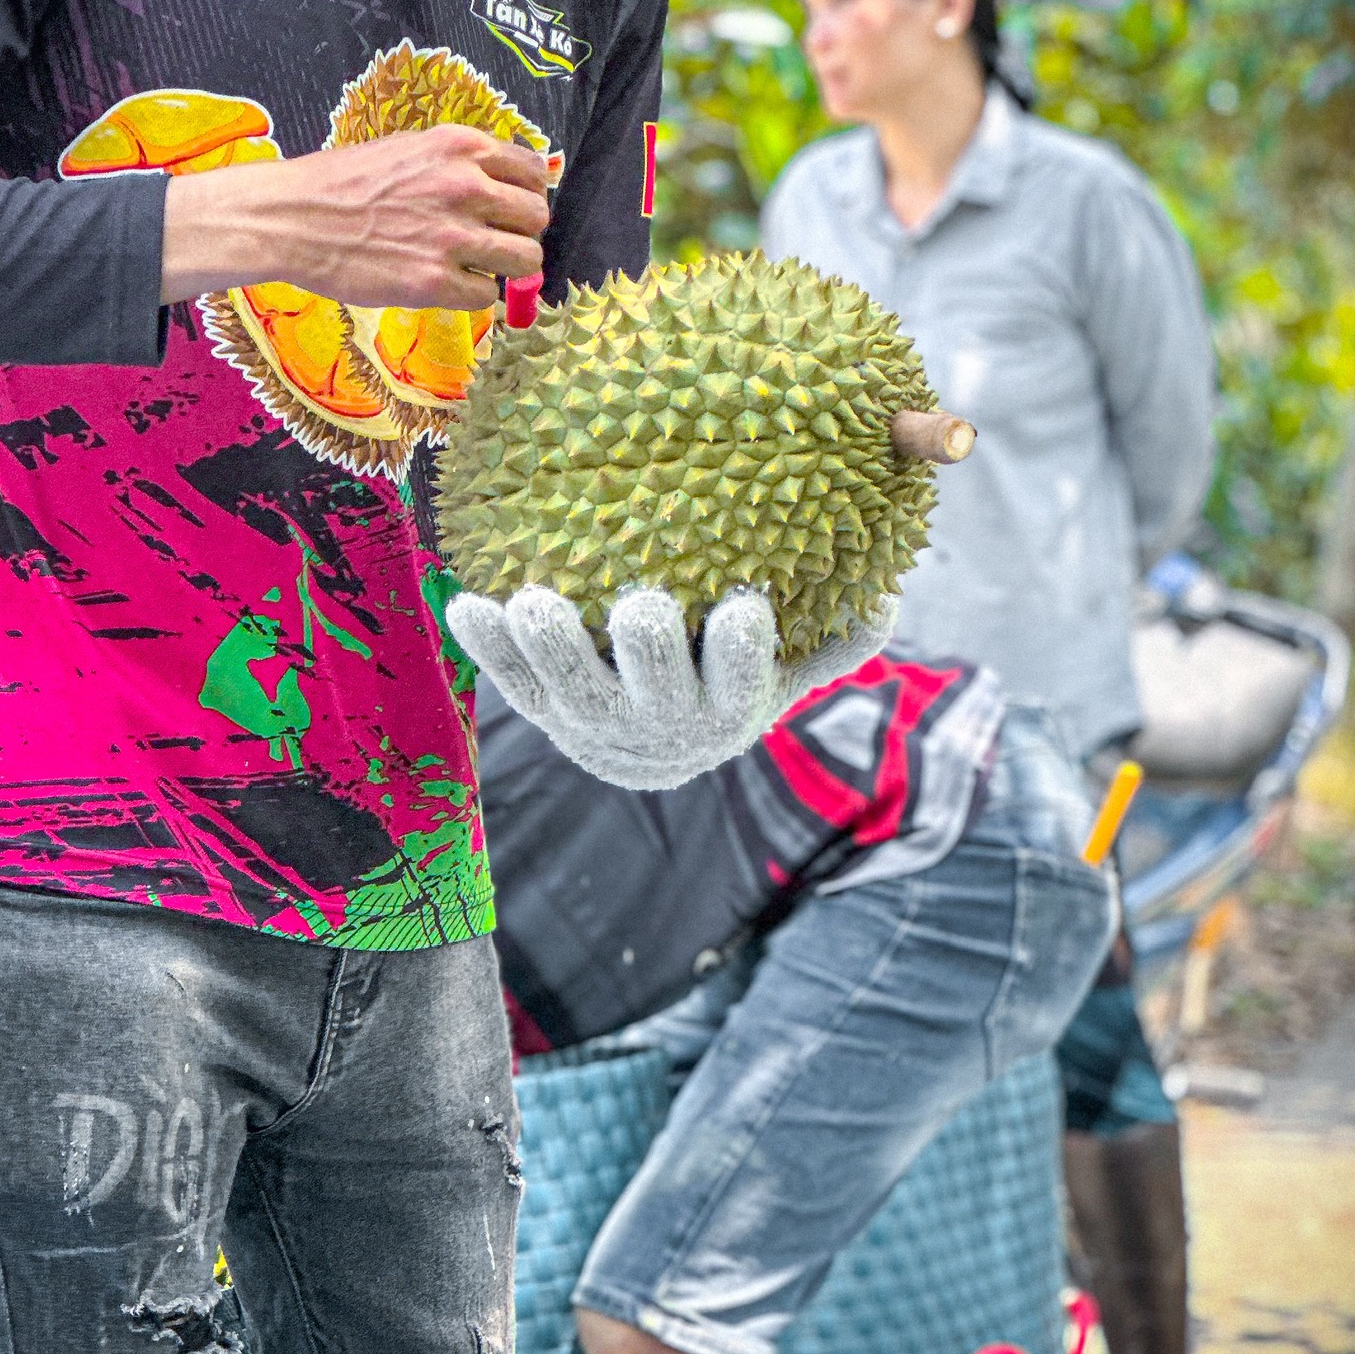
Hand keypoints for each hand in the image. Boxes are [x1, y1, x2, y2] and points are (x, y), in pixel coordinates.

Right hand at [161, 125, 548, 308]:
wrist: (293, 216)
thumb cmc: (342, 182)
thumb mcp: (407, 148)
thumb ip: (458, 162)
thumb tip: (503, 182)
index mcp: (460, 147)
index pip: (535, 172)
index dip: (527, 194)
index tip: (512, 208)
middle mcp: (465, 187)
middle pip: (537, 219)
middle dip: (520, 233)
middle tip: (494, 242)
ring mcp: (453, 237)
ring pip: (525, 260)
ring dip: (506, 268)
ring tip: (476, 266)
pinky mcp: (435, 282)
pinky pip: (487, 296)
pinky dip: (471, 294)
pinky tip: (444, 282)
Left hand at [446, 585, 894, 792]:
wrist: (649, 759)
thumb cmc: (724, 691)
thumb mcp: (785, 677)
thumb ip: (833, 641)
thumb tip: (888, 594)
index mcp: (724, 708)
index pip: (740, 677)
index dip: (740, 646)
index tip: (743, 605)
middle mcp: (657, 721)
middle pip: (653, 682)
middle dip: (647, 645)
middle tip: (640, 604)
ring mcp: (591, 719)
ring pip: (570, 684)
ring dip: (551, 643)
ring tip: (532, 599)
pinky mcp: (540, 712)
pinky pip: (509, 680)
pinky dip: (486, 646)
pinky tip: (465, 601)